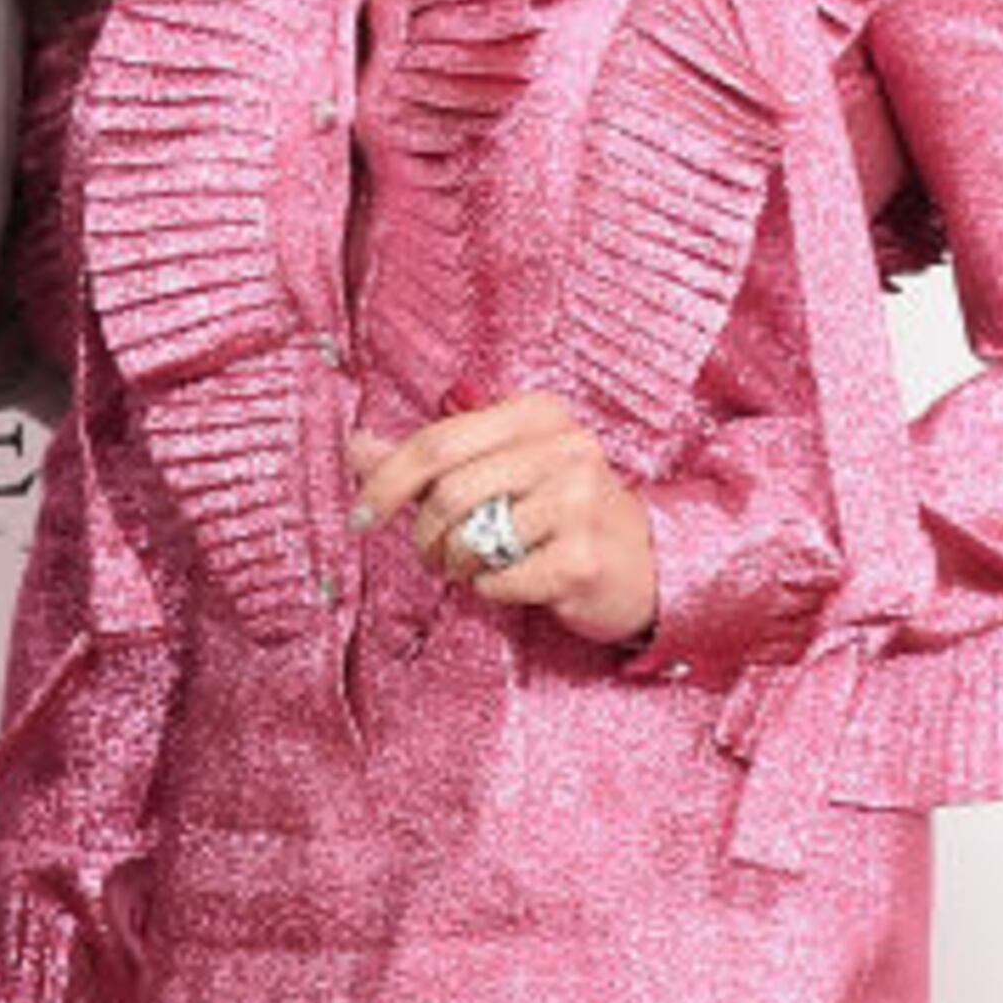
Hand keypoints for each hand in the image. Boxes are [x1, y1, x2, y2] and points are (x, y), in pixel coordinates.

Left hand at [350, 392, 659, 647]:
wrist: (646, 560)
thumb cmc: (560, 513)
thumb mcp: (499, 469)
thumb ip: (429, 460)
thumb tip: (356, 445)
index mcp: (536, 413)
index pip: (436, 441)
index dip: (385, 483)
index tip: (361, 517)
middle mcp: (564, 447)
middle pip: (447, 492)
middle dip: (423, 535)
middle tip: (430, 556)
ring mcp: (578, 501)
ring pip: (470, 538)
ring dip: (456, 565)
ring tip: (474, 567)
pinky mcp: (582, 557)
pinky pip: (498, 580)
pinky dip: (489, 589)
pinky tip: (512, 581)